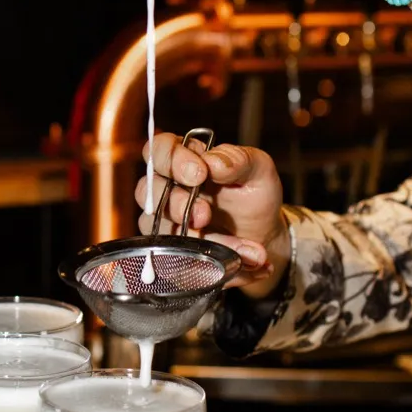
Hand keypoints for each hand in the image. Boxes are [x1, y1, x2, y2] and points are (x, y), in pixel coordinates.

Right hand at [136, 134, 291, 299]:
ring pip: (160, 229)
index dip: (170, 159)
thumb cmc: (255, 195)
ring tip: (239, 247)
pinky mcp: (173, 251)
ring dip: (197, 239)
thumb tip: (214, 162)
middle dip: (175, 204)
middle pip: (146, 190)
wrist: (264, 236)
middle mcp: (169, 189)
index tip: (198, 174)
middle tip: (204, 214)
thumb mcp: (258, 171)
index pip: (159, 149)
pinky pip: (179, 258)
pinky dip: (213, 262)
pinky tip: (242, 261)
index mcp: (185, 159)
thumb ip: (238, 160)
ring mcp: (167, 222)